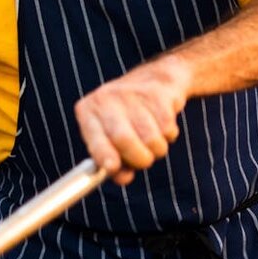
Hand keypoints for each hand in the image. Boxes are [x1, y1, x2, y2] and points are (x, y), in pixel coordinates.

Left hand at [74, 56, 189, 184]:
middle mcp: (106, 99)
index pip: (95, 138)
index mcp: (88, 111)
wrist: (155, 80)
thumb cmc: (128, 117)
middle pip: (124, 139)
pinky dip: (169, 135)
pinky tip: (162, 122)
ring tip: (153, 138)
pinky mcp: (157, 93)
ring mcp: (132, 93)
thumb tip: (122, 178)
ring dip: (157, 148)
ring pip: (151, 139)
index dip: (104, 155)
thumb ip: (115, 163)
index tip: (112, 167)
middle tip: (144, 160)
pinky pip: (168, 130)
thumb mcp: (112, 137)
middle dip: (139, 159)